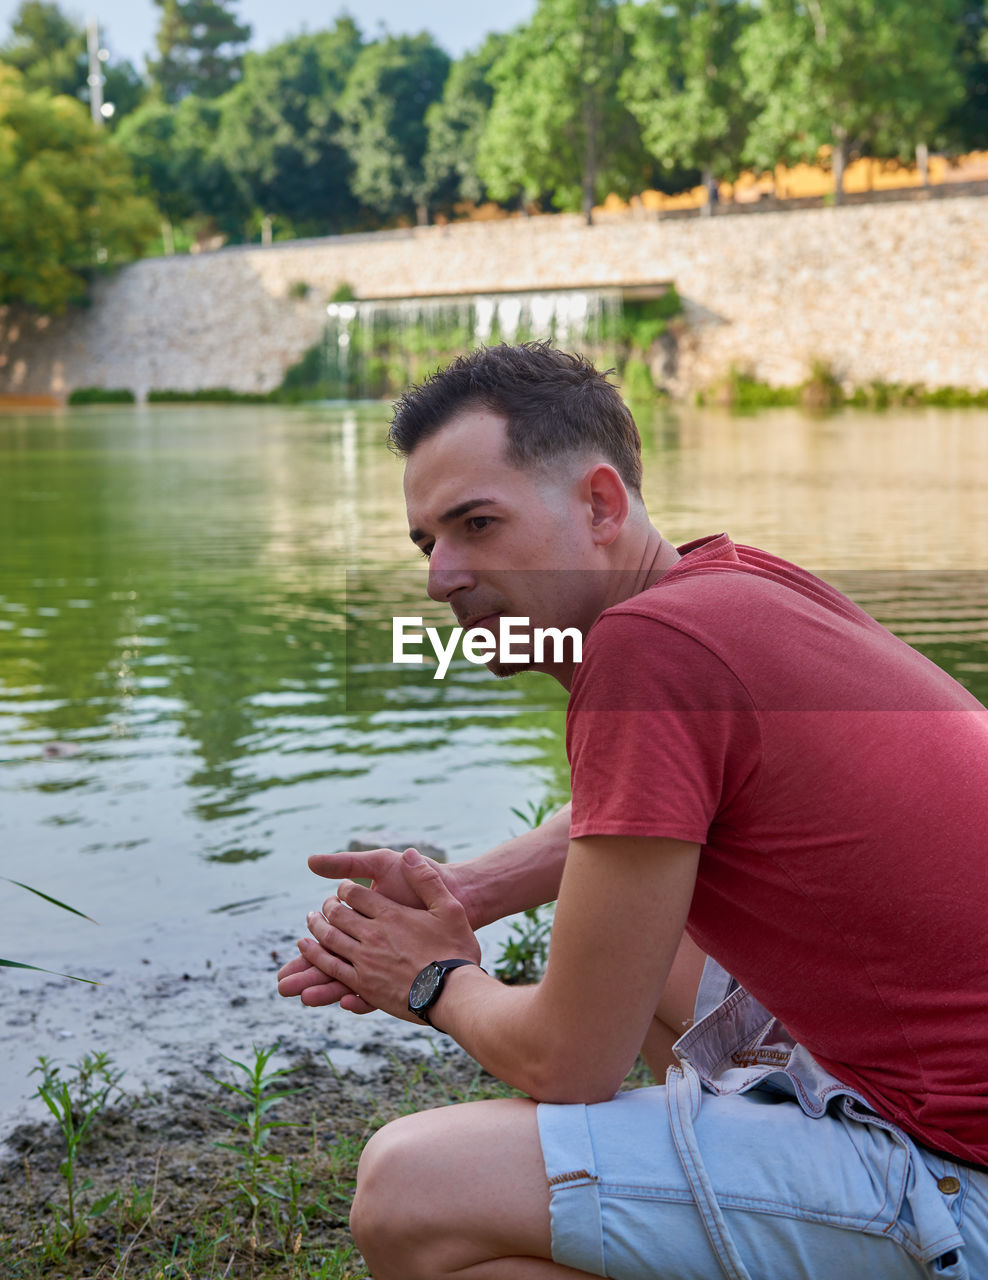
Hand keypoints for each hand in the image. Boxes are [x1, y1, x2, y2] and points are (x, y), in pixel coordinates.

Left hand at [295, 847, 480, 1022]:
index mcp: (390, 915)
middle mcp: (372, 936)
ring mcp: (365, 962)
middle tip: (321, 905)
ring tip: (309, 923)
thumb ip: (427, 880)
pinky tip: (309, 952)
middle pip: (337, 916)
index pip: (356, 894)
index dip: (345, 888)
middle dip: (326, 907)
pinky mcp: (364, 986)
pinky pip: (333, 969)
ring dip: (315, 930)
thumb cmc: (455, 950)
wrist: (453, 993)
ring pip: (330, 942)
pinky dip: (317, 957)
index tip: (342, 888)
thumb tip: (410, 854)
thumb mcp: (449, 908)